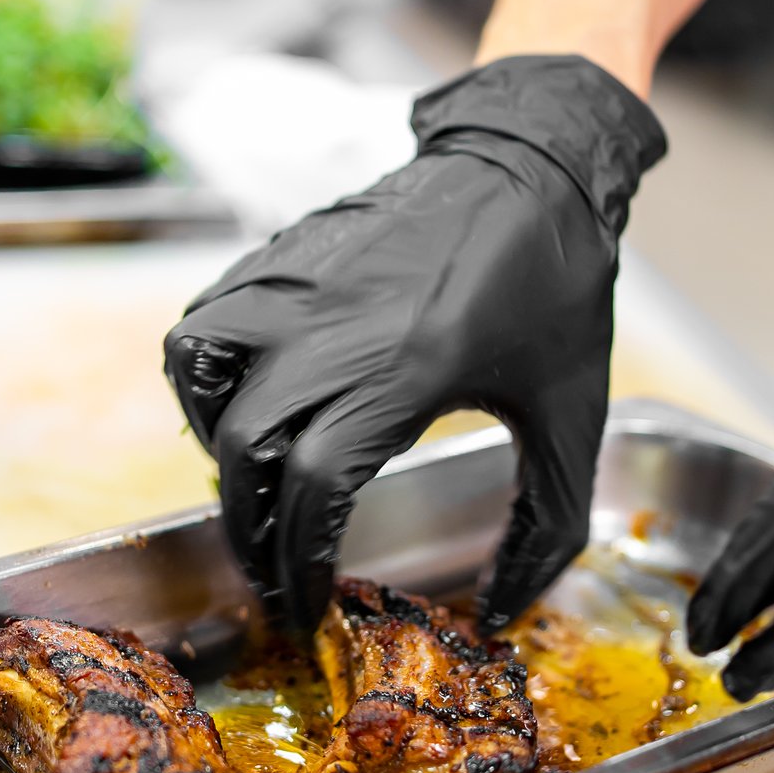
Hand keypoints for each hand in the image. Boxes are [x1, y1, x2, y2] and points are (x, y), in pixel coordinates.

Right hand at [164, 56, 664, 631]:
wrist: (532, 162)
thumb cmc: (558, 286)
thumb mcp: (576, 414)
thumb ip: (548, 526)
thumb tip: (500, 610)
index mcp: (408, 368)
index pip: (313, 486)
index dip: (298, 564)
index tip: (304, 604)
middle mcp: (334, 324)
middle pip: (242, 449)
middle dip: (248, 530)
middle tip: (272, 567)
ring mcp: (296, 281)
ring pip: (198, 375)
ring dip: (213, 441)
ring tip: (254, 475)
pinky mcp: (280, 253)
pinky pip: (202, 322)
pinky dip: (204, 375)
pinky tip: (251, 400)